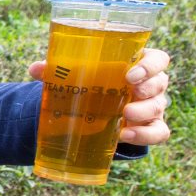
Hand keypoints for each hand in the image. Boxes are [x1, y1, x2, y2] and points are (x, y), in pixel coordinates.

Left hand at [29, 47, 171, 146]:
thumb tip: (35, 68)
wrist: (98, 113)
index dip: (151, 65)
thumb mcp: (78, 77)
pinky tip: (125, 136)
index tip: (131, 74)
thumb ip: (59, 71)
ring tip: (125, 116)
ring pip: (158, 107)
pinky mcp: (151, 128)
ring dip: (144, 111)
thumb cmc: (94, 86)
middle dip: (148, 87)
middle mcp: (151, 85)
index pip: (158, 59)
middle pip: (161, 82)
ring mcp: (153, 107)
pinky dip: (144, 135)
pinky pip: (159, 132)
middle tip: (129, 91)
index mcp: (139, 65)